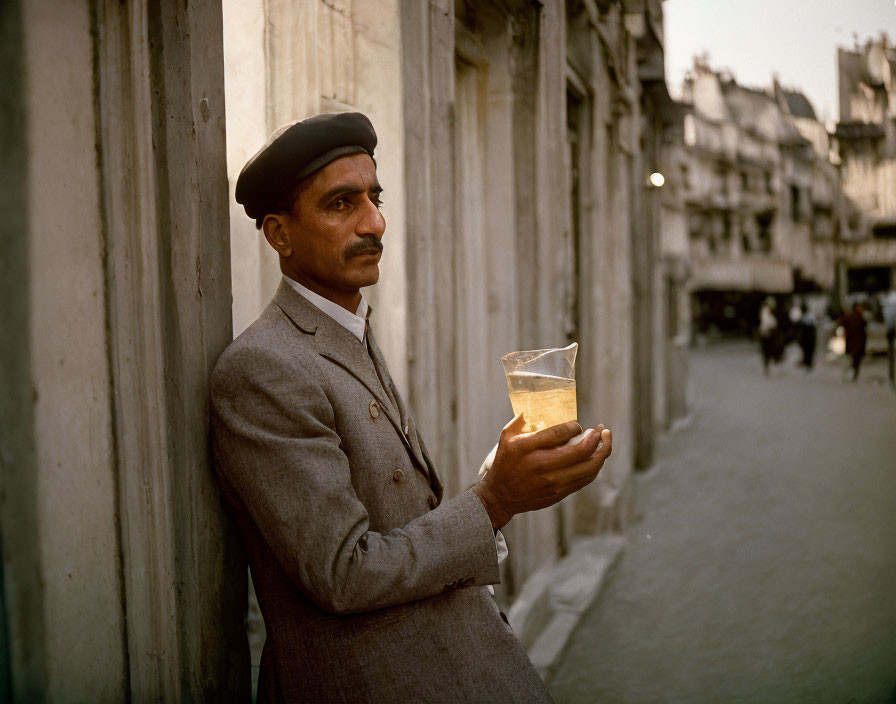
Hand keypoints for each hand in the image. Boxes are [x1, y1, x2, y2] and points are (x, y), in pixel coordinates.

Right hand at [472, 414, 611, 528]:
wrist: (500, 496)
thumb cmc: (504, 463)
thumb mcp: (506, 437)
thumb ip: (522, 420)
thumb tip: (538, 404)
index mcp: (528, 447)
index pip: (560, 433)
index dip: (575, 426)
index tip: (577, 425)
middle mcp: (542, 465)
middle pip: (582, 452)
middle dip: (598, 438)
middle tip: (601, 430)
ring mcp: (553, 482)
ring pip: (589, 468)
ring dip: (602, 453)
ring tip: (605, 441)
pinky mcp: (559, 493)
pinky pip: (585, 479)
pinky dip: (594, 466)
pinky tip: (597, 457)